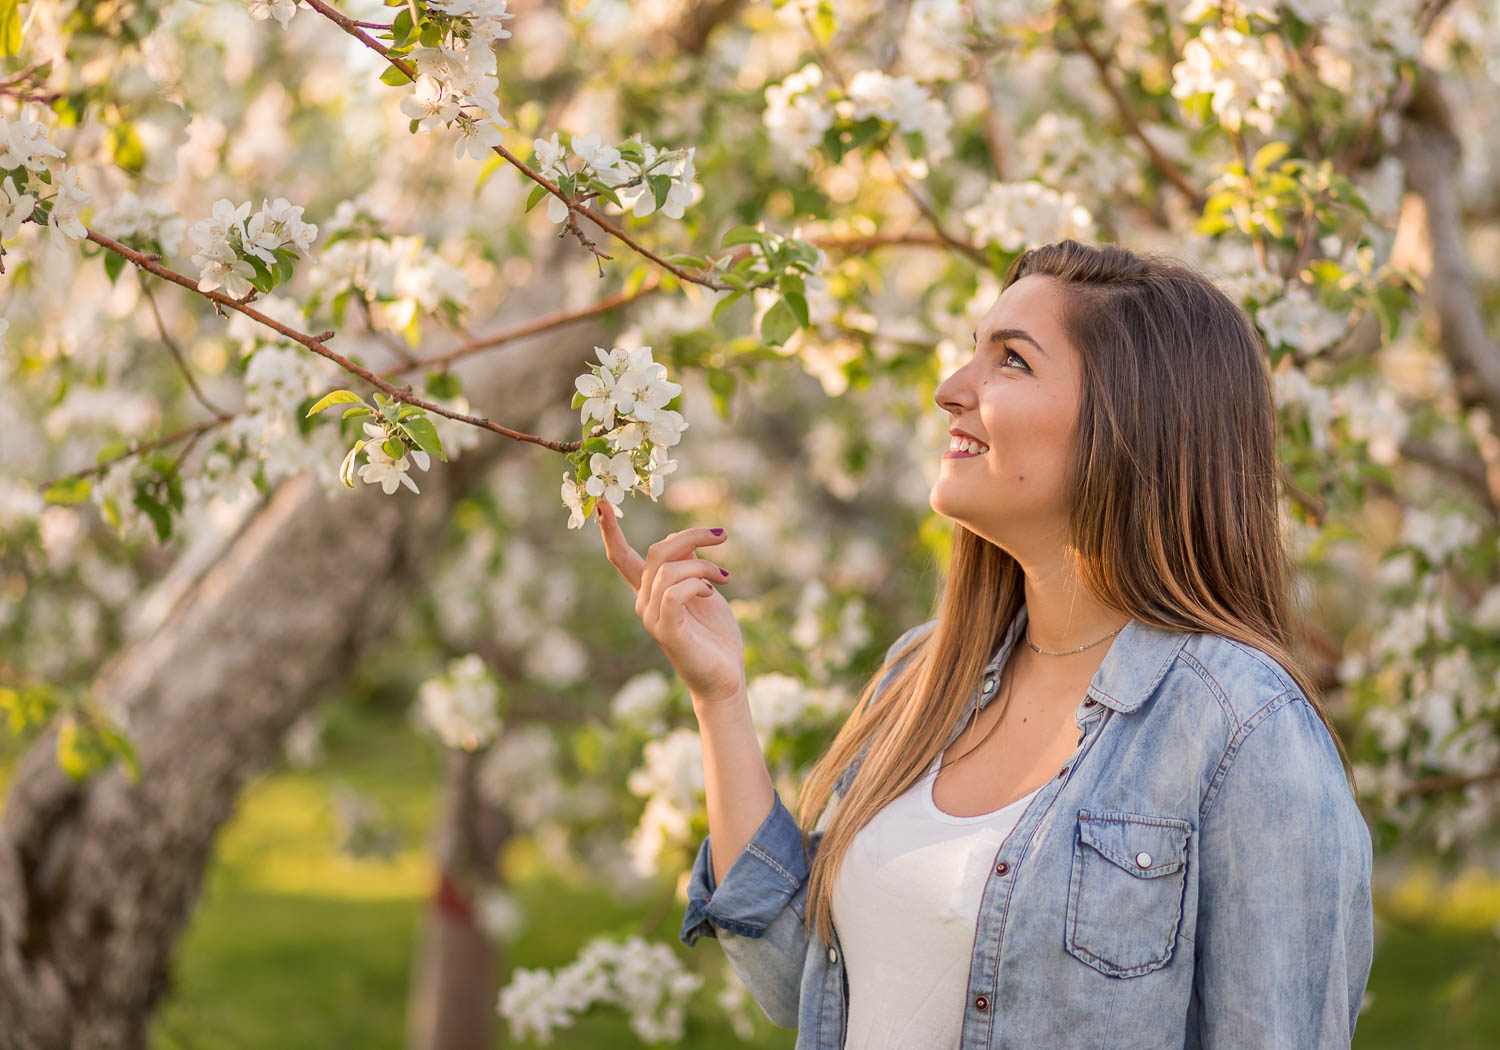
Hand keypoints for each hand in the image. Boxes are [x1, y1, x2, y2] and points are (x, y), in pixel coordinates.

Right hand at [596, 499, 745, 704]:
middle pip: (657, 552)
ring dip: (704, 566)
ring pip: (670, 570)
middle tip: (721, 536)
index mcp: (649, 592)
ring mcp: (653, 618)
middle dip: (690, 536)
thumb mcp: (703, 590)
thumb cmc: (715, 636)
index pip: (621, 558)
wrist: (725, 678)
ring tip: (726, 578)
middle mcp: (644, 602)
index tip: (601, 502)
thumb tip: (680, 540)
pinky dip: (698, 583)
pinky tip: (714, 592)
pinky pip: (674, 591)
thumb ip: (688, 565)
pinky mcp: (666, 631)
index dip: (610, 531)